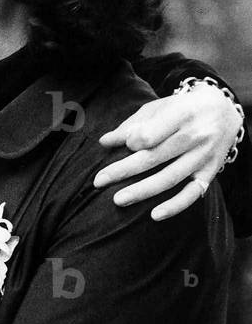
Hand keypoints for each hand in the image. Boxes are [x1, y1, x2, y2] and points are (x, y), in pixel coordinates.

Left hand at [94, 83, 242, 219]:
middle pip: (155, 157)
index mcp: (181, 114)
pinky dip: (174, 206)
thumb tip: (104, 141)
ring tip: (118, 200)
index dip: (132, 142)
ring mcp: (204, 156)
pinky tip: (154, 215)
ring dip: (142, 191)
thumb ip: (132, 125)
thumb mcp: (158, 108)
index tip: (124, 146)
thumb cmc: (182, 108)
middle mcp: (195, 135)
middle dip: (124, 170)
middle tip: (99, 181)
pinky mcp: (210, 172)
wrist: (224, 110)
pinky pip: (192, 193)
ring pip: (170, 177)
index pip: (151, 134)